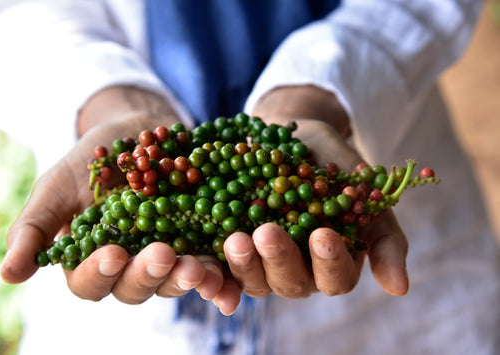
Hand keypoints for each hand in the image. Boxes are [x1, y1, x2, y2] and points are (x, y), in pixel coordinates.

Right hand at [1, 86, 224, 303]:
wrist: (137, 130)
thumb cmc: (90, 159)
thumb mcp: (57, 187)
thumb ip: (34, 227)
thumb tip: (9, 274)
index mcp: (92, 260)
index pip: (91, 283)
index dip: (100, 274)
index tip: (112, 252)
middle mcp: (130, 265)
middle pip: (136, 288)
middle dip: (148, 275)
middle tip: (162, 255)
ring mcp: (166, 254)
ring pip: (173, 280)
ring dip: (185, 278)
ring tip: (197, 265)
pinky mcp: (197, 239)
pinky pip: (209, 263)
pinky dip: (218, 272)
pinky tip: (225, 271)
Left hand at [212, 86, 408, 312]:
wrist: (292, 136)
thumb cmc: (334, 163)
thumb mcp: (364, 193)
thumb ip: (383, 237)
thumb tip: (399, 289)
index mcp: (333, 262)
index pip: (336, 277)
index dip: (331, 261)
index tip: (324, 234)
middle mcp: (298, 271)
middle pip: (291, 283)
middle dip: (280, 259)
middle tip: (268, 232)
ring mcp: (262, 264)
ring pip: (254, 281)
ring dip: (244, 264)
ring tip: (236, 238)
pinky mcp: (232, 250)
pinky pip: (222, 270)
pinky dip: (214, 275)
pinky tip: (202, 269)